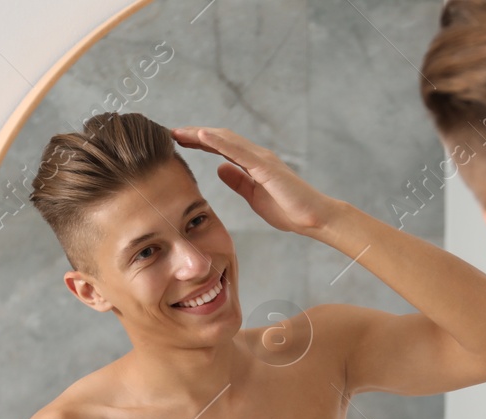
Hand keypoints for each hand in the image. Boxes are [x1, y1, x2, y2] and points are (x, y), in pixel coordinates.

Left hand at [170, 126, 337, 235]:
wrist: (313, 218)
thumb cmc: (290, 210)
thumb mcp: (254, 196)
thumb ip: (238, 181)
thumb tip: (220, 168)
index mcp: (253, 163)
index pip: (221, 147)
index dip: (200, 142)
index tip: (179, 141)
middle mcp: (256, 156)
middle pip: (220, 138)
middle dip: (195, 134)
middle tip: (172, 132)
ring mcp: (262, 159)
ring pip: (227, 140)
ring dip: (201, 134)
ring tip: (180, 132)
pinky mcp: (266, 167)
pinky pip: (238, 151)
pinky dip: (218, 141)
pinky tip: (201, 136)